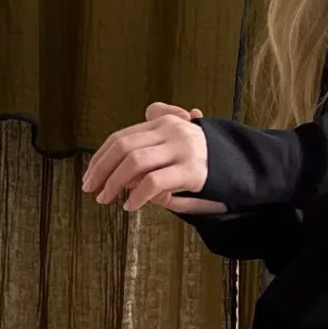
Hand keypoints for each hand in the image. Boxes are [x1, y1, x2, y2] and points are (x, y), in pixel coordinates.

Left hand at [83, 103, 226, 214]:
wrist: (238, 162)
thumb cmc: (201, 156)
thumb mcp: (177, 138)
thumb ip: (150, 140)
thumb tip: (117, 161)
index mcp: (163, 122)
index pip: (121, 137)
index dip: (100, 157)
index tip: (89, 176)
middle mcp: (171, 131)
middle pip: (123, 147)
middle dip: (102, 170)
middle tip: (91, 189)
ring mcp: (182, 149)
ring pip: (135, 162)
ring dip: (114, 183)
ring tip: (106, 199)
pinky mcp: (191, 170)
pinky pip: (154, 182)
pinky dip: (137, 196)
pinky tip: (130, 206)